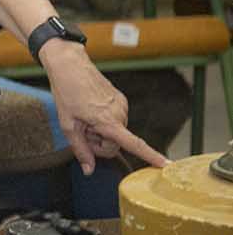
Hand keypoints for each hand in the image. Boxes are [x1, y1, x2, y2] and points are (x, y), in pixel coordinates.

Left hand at [40, 39, 168, 173]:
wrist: (69, 64)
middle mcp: (120, 114)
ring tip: (84, 115)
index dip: (151, 156)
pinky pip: (115, 120)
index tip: (167, 165)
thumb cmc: (66, 92)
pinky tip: (90, 109)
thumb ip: (80, 150)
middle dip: (98, 143)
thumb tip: (89, 170)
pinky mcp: (121, 100)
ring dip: (100, 131)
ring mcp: (122, 106)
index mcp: (108, 121)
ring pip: (115, 133)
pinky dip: (104, 120)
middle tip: (81, 129)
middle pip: (114, 144)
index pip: (134, 144)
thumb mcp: (67, 125)